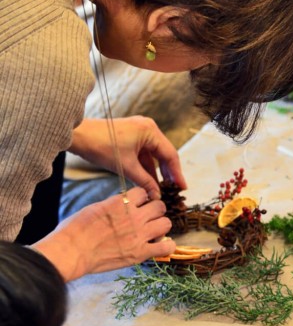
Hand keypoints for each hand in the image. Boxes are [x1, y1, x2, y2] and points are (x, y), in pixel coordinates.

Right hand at [32, 188, 173, 280]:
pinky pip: (166, 247)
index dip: (142, 198)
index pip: (143, 192)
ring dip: (161, 226)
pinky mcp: (140, 253)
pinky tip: (160, 246)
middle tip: (148, 218)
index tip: (138, 205)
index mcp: (120, 203)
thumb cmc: (75, 230)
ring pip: (166, 223)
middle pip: (160, 206)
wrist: (72, 251)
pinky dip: (167, 246)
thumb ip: (113, 205)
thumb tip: (123, 204)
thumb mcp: (94, 208)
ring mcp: (139, 235)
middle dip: (155, 211)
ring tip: (153, 232)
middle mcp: (133, 216)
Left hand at [69, 117, 187, 199]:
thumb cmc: (100, 146)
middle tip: (175, 190)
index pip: (170, 155)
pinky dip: (146, 167)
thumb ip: (145, 182)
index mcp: (150, 131)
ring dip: (156, 172)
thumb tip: (157, 196)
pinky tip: (149, 181)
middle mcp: (148, 128)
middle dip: (168, 173)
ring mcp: (139, 131)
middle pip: (164, 154)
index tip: (182, 188)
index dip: (177, 173)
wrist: (77, 135)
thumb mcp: (126, 167)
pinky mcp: (130, 136)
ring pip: (153, 156)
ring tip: (162, 188)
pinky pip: (143, 154)